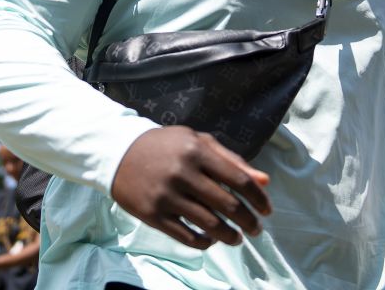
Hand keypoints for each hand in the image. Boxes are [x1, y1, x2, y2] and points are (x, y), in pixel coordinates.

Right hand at [111, 126, 271, 248]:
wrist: (117, 152)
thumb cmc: (165, 145)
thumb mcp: (197, 141)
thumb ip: (231, 160)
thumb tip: (264, 181)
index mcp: (197, 151)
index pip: (239, 179)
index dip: (258, 198)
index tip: (267, 210)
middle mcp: (183, 173)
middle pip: (228, 204)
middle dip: (249, 221)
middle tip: (256, 229)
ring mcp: (167, 196)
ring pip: (209, 224)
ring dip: (230, 236)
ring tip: (237, 238)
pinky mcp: (153, 214)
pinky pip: (186, 237)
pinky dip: (205, 242)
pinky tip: (212, 240)